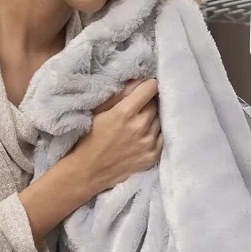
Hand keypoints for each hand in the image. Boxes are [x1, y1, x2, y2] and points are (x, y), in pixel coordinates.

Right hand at [66, 78, 161, 198]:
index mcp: (125, 113)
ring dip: (152, 118)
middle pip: (155, 104)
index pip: (150, 89)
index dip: (148, 85)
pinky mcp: (152, 156)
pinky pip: (162, 137)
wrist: (88, 171)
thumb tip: (137, 80)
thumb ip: (119, 94)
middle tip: (139, 106)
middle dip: (149, 102)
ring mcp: (148, 143)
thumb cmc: (89, 139)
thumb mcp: (98, 111)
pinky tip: (143, 134)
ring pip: (159, 120)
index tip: (146, 87)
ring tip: (139, 122)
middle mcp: (140, 127)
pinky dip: (155, 133)